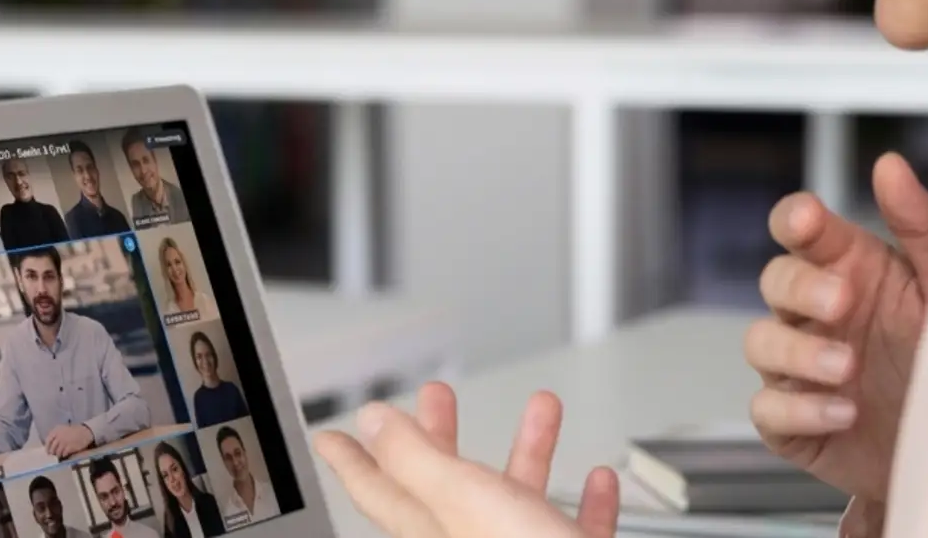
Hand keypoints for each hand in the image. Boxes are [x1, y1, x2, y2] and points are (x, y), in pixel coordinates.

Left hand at [44, 424, 94, 458]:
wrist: (85, 432)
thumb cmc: (73, 431)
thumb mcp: (63, 429)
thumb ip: (56, 435)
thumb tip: (50, 445)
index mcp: (56, 430)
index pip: (48, 440)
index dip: (47, 447)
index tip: (47, 451)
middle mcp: (59, 436)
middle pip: (52, 448)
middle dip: (52, 452)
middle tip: (54, 454)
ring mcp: (64, 442)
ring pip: (57, 452)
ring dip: (58, 454)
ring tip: (60, 455)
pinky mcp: (69, 447)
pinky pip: (64, 454)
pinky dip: (64, 455)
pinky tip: (65, 454)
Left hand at [314, 382, 619, 537]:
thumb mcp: (462, 499)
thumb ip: (413, 458)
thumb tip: (371, 423)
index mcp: (431, 532)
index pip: (377, 491)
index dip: (352, 459)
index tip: (331, 438)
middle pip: (444, 488)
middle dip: (442, 438)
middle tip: (436, 402)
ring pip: (516, 502)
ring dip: (529, 453)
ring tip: (541, 411)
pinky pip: (571, 529)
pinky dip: (585, 503)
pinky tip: (596, 482)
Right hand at [745, 152, 927, 502]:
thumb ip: (922, 226)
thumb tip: (889, 163)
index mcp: (850, 270)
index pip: (800, 230)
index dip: (793, 219)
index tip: (806, 221)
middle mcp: (816, 314)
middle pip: (774, 280)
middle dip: (801, 287)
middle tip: (843, 303)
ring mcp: (799, 368)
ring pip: (760, 342)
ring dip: (798, 352)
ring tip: (847, 368)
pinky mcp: (793, 422)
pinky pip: (768, 409)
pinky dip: (800, 409)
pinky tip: (844, 413)